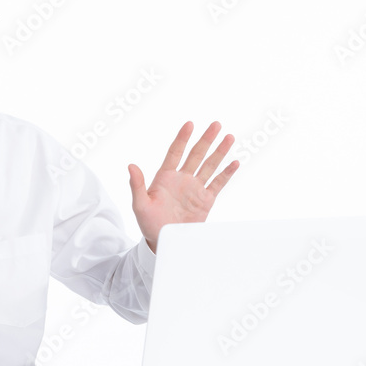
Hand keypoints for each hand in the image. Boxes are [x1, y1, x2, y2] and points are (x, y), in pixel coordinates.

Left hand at [128, 121, 238, 251]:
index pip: (175, 152)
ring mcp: (195, 188)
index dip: (182, 138)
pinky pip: (218, 183)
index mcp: (165, 177)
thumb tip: (131, 166)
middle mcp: (182, 179)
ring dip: (219, 152)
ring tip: (229, 137)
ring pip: (209, 165)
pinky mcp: (205, 200)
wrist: (163, 241)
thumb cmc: (148, 223)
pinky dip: (226, 173)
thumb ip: (137, 185)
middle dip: (206, 139)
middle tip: (216, 124)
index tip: (189, 124)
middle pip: (196, 154)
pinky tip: (235, 162)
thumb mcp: (140, 205)